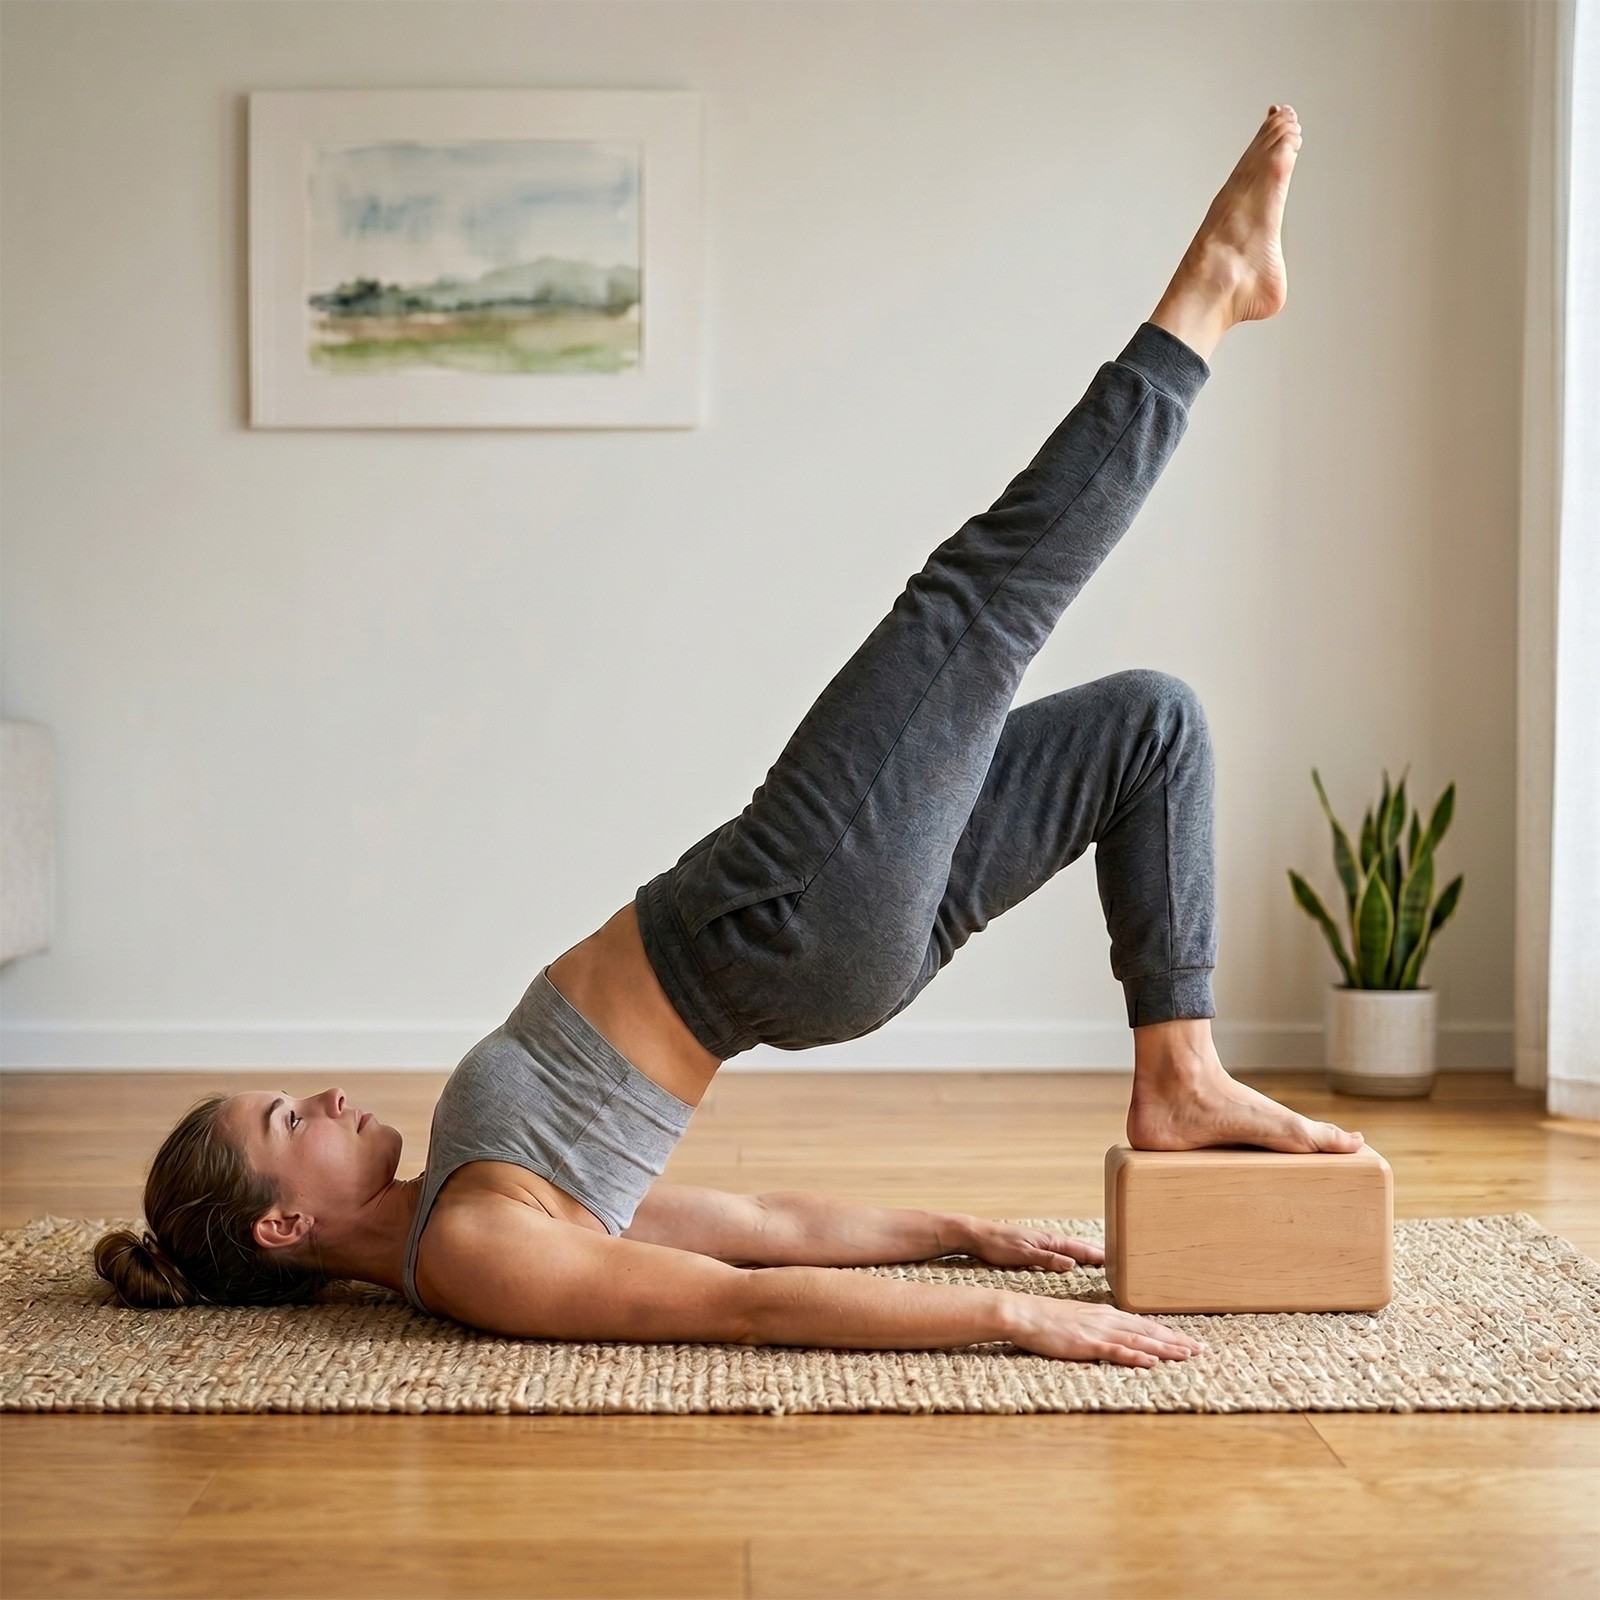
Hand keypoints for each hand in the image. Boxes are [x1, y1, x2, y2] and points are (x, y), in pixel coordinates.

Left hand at [958, 1218, 1104, 1272]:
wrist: (977, 1235)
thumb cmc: (998, 1245)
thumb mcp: (1023, 1255)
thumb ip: (1048, 1259)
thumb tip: (1073, 1264)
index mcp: (1049, 1241)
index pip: (1080, 1249)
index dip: (1098, 1256)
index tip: (1117, 1261)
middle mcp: (1048, 1239)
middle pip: (1079, 1247)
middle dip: (1098, 1253)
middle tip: (1119, 1261)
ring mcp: (1042, 1241)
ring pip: (1070, 1248)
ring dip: (1086, 1253)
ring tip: (1102, 1260)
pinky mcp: (1034, 1246)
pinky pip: (1060, 1251)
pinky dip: (1072, 1254)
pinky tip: (1072, 1259)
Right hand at [1004, 1294, 1205, 1367]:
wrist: (1024, 1313)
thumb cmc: (1046, 1318)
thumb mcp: (1078, 1319)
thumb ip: (1098, 1327)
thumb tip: (1115, 1338)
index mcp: (1105, 1313)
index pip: (1144, 1324)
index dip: (1168, 1333)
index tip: (1188, 1341)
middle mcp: (1107, 1319)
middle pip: (1148, 1331)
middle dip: (1176, 1340)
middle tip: (1200, 1349)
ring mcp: (1098, 1330)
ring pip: (1139, 1340)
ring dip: (1164, 1348)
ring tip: (1186, 1355)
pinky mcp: (1087, 1343)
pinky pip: (1115, 1350)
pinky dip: (1135, 1356)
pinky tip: (1151, 1362)